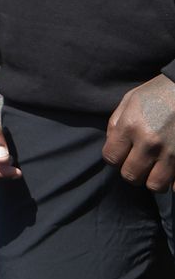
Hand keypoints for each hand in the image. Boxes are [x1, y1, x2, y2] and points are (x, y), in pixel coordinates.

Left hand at [103, 74, 174, 190]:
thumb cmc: (158, 94)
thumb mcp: (130, 101)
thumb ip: (116, 125)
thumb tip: (112, 146)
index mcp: (130, 126)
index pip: (111, 158)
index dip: (114, 157)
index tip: (121, 153)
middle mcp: (150, 143)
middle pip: (131, 176)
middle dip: (132, 171)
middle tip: (138, 162)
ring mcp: (172, 153)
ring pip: (155, 185)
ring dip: (153, 179)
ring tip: (155, 167)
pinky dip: (173, 181)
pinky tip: (171, 168)